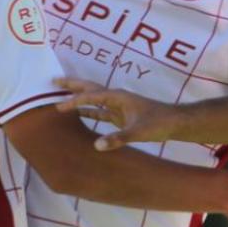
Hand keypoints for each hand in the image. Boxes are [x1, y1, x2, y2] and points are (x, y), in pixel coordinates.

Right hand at [54, 78, 178, 149]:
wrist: (174, 123)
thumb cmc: (158, 123)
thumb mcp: (138, 132)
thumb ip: (118, 138)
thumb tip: (97, 145)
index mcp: (117, 97)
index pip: (91, 96)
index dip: (74, 101)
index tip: (58, 106)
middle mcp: (115, 98)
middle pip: (89, 89)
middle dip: (72, 85)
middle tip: (53, 81)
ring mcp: (117, 106)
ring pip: (92, 98)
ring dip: (77, 97)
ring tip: (59, 95)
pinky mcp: (120, 115)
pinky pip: (99, 111)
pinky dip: (87, 110)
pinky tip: (78, 114)